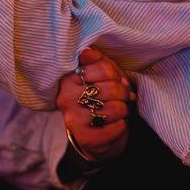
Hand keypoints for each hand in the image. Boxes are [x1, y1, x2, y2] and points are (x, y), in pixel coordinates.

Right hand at [56, 48, 133, 164]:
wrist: (96, 135)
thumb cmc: (100, 97)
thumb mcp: (99, 75)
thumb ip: (97, 61)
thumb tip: (87, 52)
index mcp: (67, 78)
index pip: (103, 67)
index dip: (116, 74)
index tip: (113, 80)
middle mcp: (65, 97)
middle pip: (112, 88)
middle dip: (123, 93)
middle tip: (121, 97)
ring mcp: (73, 119)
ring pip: (116, 108)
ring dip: (123, 109)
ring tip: (117, 110)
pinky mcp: (85, 138)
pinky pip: (117, 127)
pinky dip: (122, 125)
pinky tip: (114, 124)